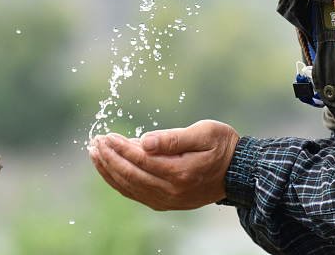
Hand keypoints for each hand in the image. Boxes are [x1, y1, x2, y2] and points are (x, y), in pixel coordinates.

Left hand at [88, 119, 240, 210]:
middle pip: (131, 176)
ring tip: (95, 155)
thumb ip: (173, 138)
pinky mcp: (167, 202)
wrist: (239, 172)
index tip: (106, 135)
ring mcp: (169, 200)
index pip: (141, 160)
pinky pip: (137, 194)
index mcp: (181, 172)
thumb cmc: (223, 145)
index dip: (120, 148)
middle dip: (109, 159)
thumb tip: (144, 141)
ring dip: (110, 171)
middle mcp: (172, 191)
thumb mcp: (204, 132)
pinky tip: (110, 171)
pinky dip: (120, 183)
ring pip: (131, 188)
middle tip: (95, 143)